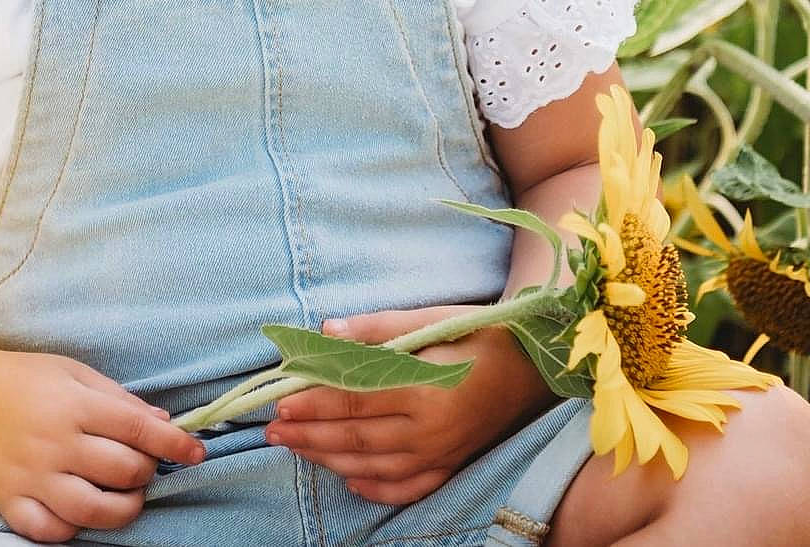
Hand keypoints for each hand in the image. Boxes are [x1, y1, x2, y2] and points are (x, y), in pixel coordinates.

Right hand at [0, 348, 205, 542]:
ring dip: (122, 509)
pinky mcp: (8, 501)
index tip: (196, 452)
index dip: (174, 444)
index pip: (137, 429)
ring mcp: (31, 476)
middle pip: (121, 472)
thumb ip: (119, 399)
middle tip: (142, 467)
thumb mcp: (73, 372)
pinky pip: (49, 531)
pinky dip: (73, 530)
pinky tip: (81, 513)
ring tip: (126, 498)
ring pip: (91, 510)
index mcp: (74, 405)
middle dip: (146, 473)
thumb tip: (164, 424)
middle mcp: (55, 443)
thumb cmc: (23, 379)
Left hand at [265, 304, 553, 506]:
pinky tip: (349, 481)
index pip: (354, 400)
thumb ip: (376, 329)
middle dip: (310, 436)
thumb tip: (324, 331)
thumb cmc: (481, 334)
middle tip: (272, 432)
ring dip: (330, 460)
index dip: (314, 402)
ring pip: (374, 468)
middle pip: (357, 439)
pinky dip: (374, 488)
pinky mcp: (452, 465)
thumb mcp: (431, 320)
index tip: (280, 403)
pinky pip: (406, 488)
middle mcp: (431, 431)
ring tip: (297, 449)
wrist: (536, 365)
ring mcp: (442, 454)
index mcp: (424, 390)